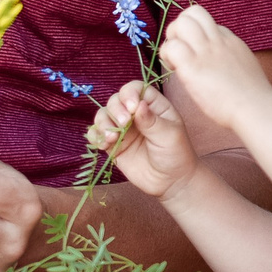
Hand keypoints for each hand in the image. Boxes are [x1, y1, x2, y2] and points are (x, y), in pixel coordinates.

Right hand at [89, 82, 198, 200]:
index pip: (136, 89)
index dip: (129, 94)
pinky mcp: (113, 144)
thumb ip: (152, 121)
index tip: (132, 107)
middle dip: (116, 110)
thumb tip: (138, 105)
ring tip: (112, 138)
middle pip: (116, 100)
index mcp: (153, 105)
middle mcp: (135, 114)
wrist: (170, 182)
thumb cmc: (176, 154)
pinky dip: (95, 136)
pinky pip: (97, 134)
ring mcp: (123, 129)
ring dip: (103, 123)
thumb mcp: (170, 135)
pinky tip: (104, 145)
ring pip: (103, 115)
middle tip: (124, 124)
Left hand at [156, 6, 271, 129]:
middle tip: (181, 51)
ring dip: (172, 39)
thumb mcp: (246, 67)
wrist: (256, 108)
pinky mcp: (193, 66)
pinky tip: (175, 70)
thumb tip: (224, 64)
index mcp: (231, 41)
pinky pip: (172, 47)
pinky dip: (167, 56)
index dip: (197, 36)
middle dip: (180, 27)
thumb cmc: (253, 98)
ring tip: (175, 60)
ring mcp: (205, 51)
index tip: (197, 54)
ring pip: (180, 23)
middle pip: (193, 12)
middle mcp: (218, 40)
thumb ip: (233, 60)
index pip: (208, 23)